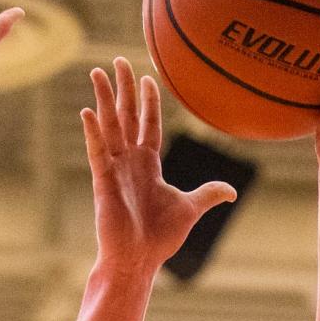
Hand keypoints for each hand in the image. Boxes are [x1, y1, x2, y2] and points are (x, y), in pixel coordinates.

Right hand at [82, 58, 235, 271]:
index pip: (147, 125)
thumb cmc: (160, 238)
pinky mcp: (104, 182)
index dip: (148, 101)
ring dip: (103, 99)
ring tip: (96, 72)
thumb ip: (208, 194)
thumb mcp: (190, 209)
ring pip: (109, 126)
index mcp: (148, 165)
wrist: (139, 260)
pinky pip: (97, 151)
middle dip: (123, 89)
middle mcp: (129, 162)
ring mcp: (115, 170)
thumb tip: (232, 192)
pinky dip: (92, 132)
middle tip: (117, 61)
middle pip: (125, 116)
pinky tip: (87, 111)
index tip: (148, 77)